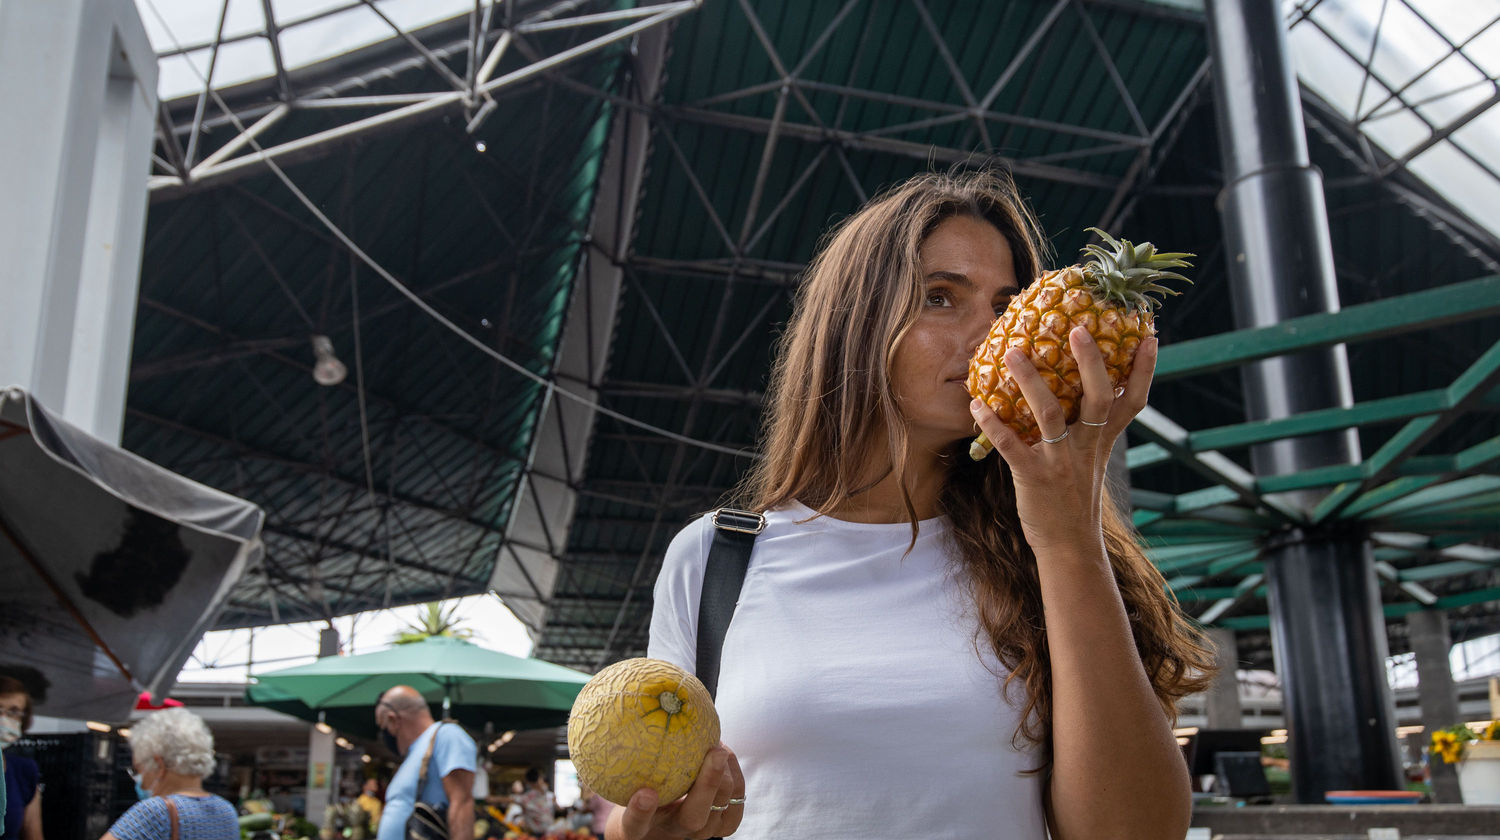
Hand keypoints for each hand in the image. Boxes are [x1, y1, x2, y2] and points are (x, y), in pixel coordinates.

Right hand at [611, 745, 744, 838]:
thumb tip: (628, 704)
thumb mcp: (622, 777)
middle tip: (715, 752)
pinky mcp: (722, 828)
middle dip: (708, 785)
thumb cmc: (636, 788)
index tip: (646, 793)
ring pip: (719, 810)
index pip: (634, 825)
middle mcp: (672, 832)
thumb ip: (624, 753)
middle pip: (693, 819)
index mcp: (640, 827)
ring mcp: (700, 832)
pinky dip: (734, 776)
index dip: (640, 812)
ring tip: (718, 747)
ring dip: (725, 775)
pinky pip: (735, 805)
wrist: (659, 821)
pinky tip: (726, 754)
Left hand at [969, 327, 1156, 555]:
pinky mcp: (1034, 476)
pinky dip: (993, 424)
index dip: (1145, 371)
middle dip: (1090, 362)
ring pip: (1049, 413)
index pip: (1133, 401)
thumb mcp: (1093, 459)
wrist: (1069, 544)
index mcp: (1103, 439)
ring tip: (1011, 352)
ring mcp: (1061, 461)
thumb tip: (1084, 391)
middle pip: (1097, 397)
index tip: (1151, 337)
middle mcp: (1087, 445)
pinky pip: (1011, 446)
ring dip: (1030, 381)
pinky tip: (977, 403)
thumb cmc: (1076, 496)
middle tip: (1079, 329)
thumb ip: (1091, 426)